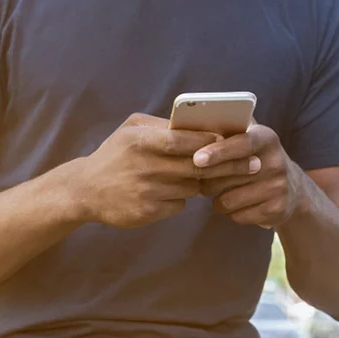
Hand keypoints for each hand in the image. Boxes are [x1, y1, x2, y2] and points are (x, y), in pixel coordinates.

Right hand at [75, 113, 259, 227]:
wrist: (84, 191)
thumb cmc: (114, 155)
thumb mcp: (131, 130)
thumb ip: (162, 126)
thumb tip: (200, 124)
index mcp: (141, 142)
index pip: (186, 141)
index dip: (213, 142)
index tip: (235, 141)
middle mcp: (144, 167)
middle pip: (197, 167)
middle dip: (229, 166)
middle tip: (254, 164)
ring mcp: (146, 192)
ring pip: (192, 187)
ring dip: (203, 182)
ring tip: (215, 177)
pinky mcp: (147, 213)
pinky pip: (179, 204)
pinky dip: (181, 198)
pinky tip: (173, 192)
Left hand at [192, 124, 307, 227]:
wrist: (293, 190)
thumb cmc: (257, 160)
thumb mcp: (250, 138)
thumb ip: (227, 130)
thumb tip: (189, 126)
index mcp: (266, 138)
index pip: (241, 144)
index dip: (217, 152)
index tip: (197, 159)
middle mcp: (276, 162)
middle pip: (226, 176)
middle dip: (206, 179)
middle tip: (201, 177)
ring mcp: (278, 187)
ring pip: (227, 200)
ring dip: (217, 199)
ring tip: (224, 191)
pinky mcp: (276, 210)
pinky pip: (236, 216)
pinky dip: (230, 212)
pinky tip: (239, 204)